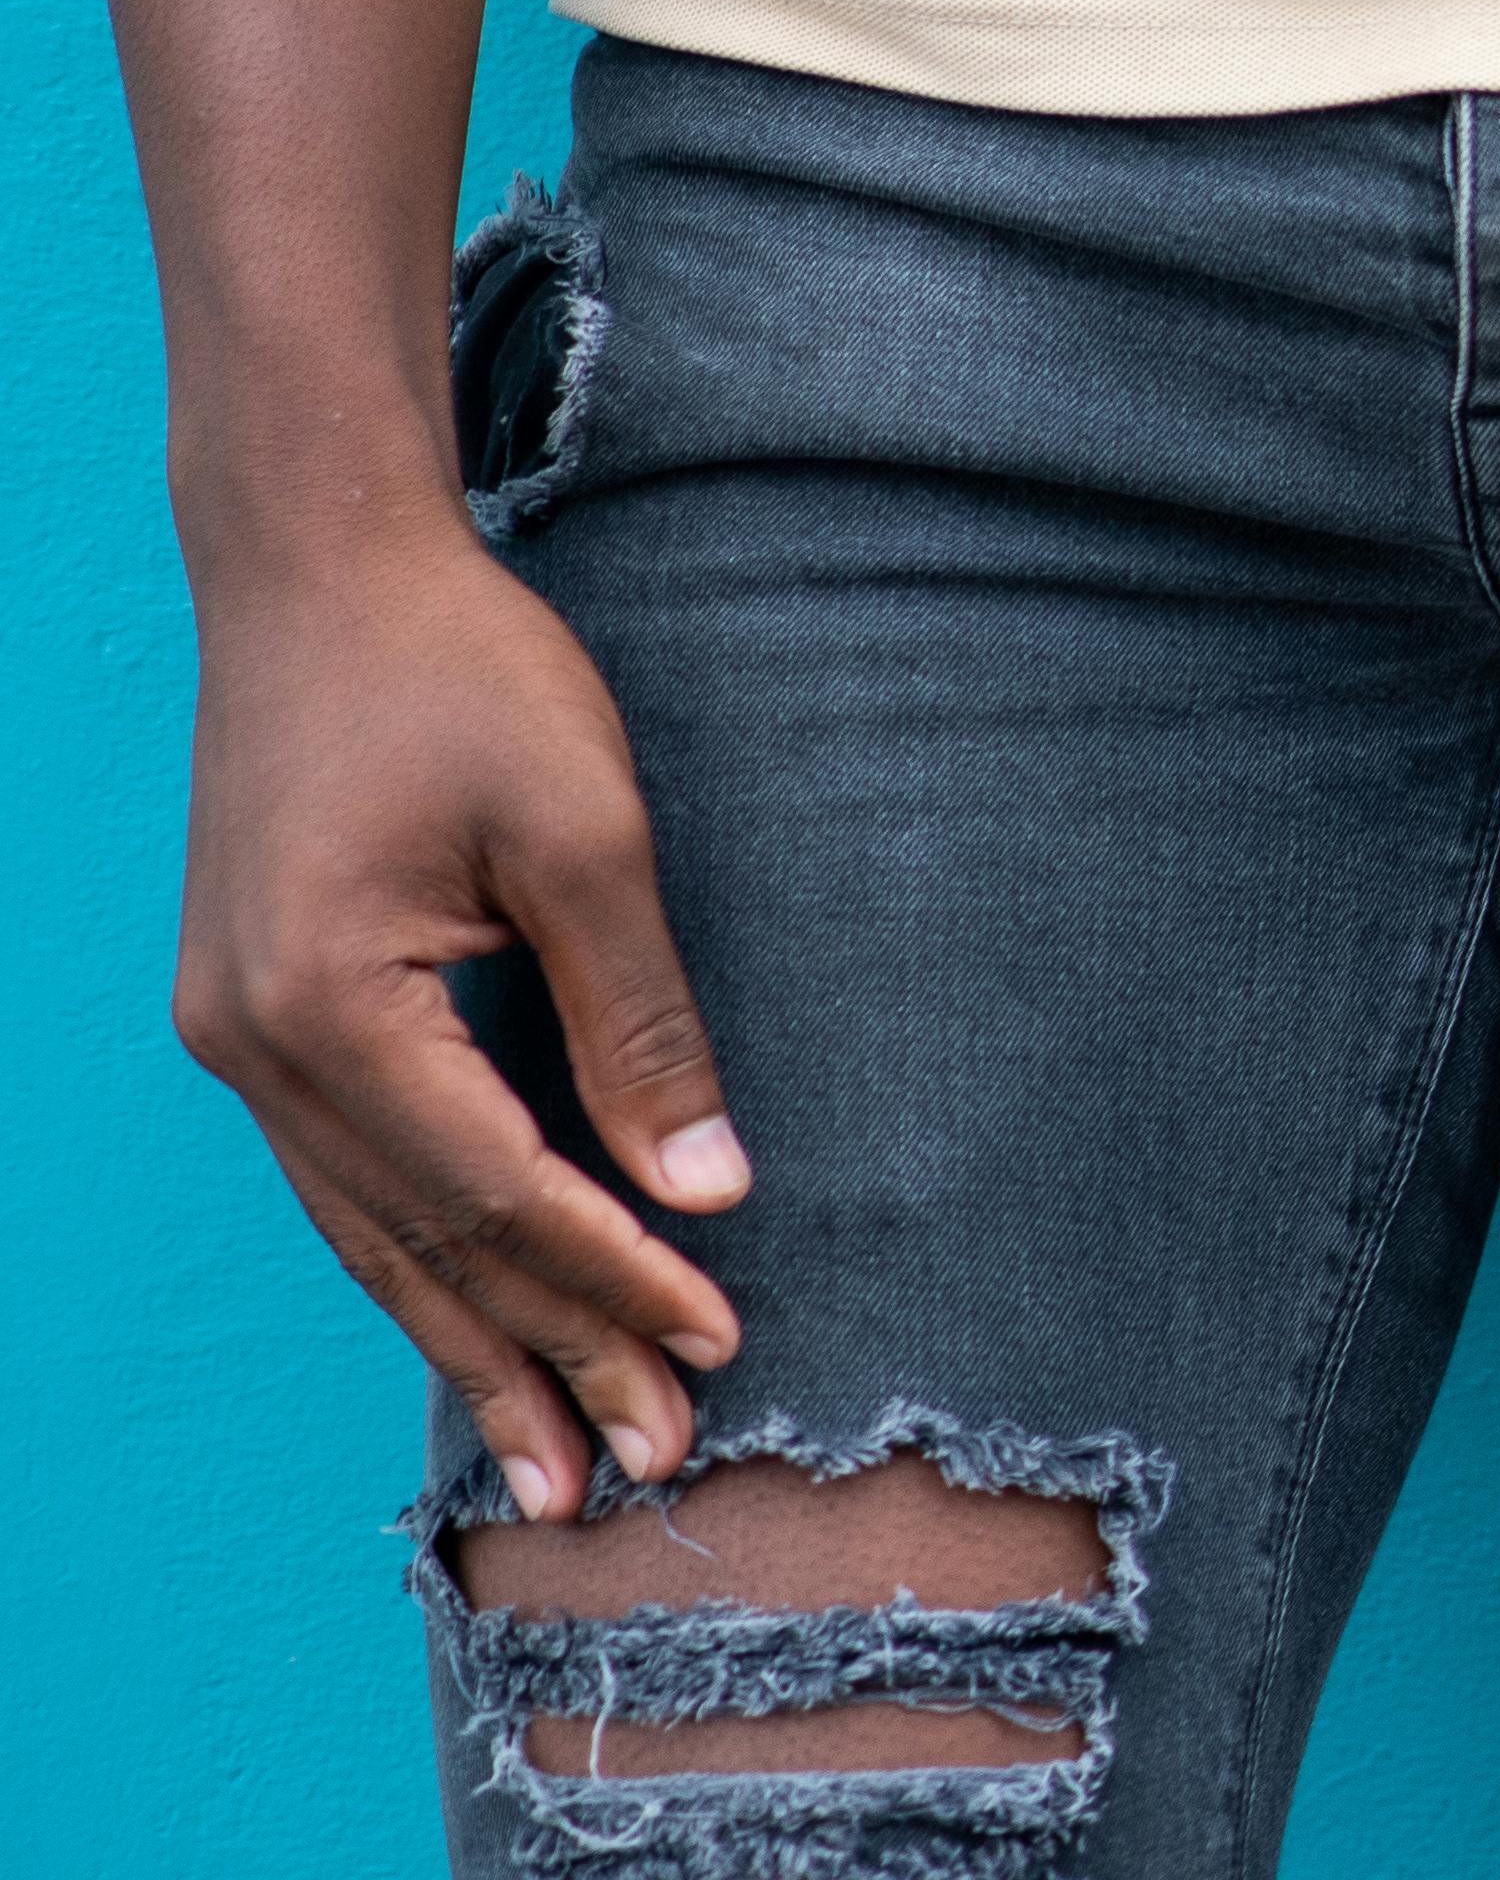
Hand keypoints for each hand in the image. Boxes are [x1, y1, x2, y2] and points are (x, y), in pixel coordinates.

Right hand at [176, 522, 745, 1518]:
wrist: (319, 570)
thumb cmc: (464, 676)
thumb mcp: (585, 836)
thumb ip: (643, 1023)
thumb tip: (712, 1189)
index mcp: (328, 1010)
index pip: (496, 1192)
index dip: (611, 1278)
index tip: (715, 1344)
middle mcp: (255, 1049)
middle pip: (419, 1247)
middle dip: (537, 1361)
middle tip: (627, 1476)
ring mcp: (238, 1039)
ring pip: (368, 1233)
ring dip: (469, 1341)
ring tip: (550, 1456)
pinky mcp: (256, 1014)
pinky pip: (345, 1176)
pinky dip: (418, 1258)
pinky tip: (473, 1322)